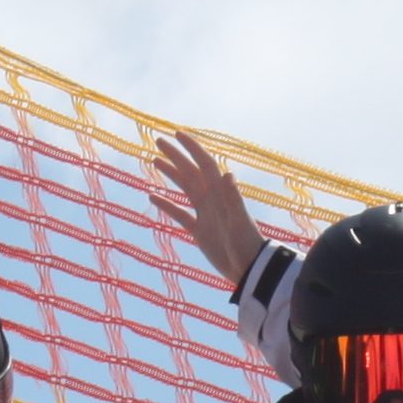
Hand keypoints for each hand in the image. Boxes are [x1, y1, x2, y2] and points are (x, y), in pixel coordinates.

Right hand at [143, 129, 267, 289]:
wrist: (250, 269)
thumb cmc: (246, 244)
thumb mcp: (238, 220)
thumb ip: (233, 198)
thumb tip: (227, 173)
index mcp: (220, 194)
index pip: (204, 164)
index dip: (192, 148)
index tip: (176, 134)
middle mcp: (212, 200)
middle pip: (190, 172)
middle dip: (175, 155)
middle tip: (158, 140)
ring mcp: (205, 215)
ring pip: (184, 188)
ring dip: (170, 174)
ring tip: (154, 161)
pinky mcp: (200, 232)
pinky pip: (180, 214)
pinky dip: (167, 205)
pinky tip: (152, 196)